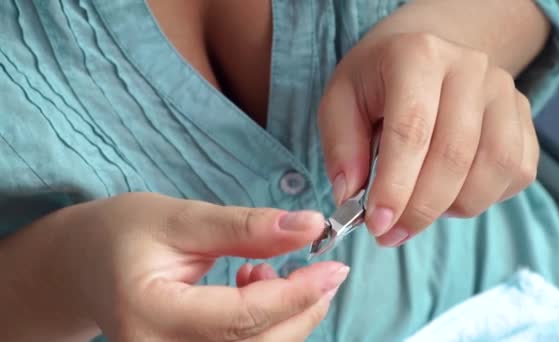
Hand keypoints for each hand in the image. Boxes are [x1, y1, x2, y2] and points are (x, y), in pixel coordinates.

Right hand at [58, 193, 348, 340]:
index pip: (239, 319)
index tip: (335, 267)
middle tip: (318, 268)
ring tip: (263, 270)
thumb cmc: (122, 234)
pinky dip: (265, 326)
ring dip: (285, 317)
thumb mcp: (181, 219)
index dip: (296, 294)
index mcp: (149, 314)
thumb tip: (310, 227)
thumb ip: (246, 227)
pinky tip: (251, 289)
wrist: (85, 265)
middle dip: (300, 309)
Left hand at [319, 32, 538, 245]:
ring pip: (494, 167)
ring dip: (454, 206)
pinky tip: (450, 195)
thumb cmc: (377, 81)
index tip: (377, 224)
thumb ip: (342, 147)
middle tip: (390, 235)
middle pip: (455, 154)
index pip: (412, 130)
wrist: (424, 55)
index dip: (396, 186)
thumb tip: (351, 197)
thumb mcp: (340, 101)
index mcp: (418, 56)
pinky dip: (485, 198)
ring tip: (419, 210)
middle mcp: (470, 67)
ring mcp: (503, 91)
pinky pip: (517, 172)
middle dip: (420, 208)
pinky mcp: (523, 116)